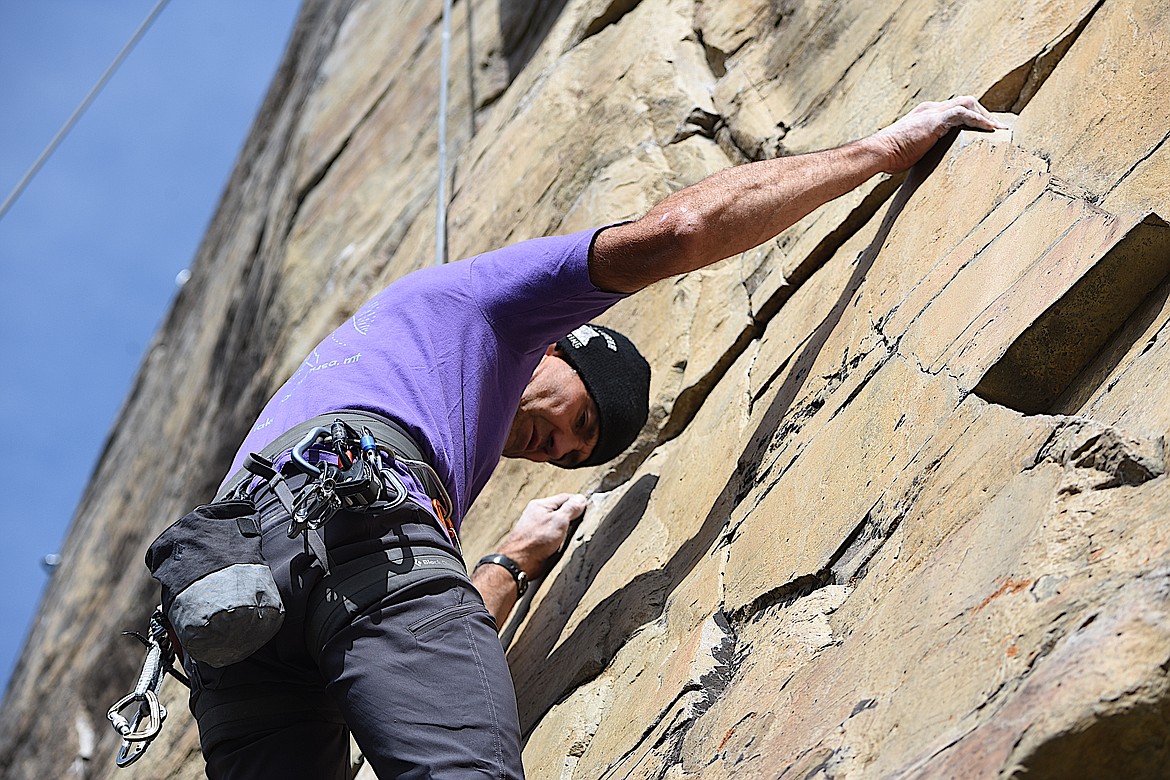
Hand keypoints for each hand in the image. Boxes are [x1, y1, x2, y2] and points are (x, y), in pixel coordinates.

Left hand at [498, 493, 586, 577]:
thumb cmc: (535, 540)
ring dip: (568, 532)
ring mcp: (539, 529)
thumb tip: (581, 499)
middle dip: (574, 519)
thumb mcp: (559, 520)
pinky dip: (562, 541)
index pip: (565, 498)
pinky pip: (556, 538)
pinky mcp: (540, 542)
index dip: (578, 503)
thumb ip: (571, 508)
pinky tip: (565, 545)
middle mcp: (539, 515)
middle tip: (582, 525)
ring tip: (573, 537)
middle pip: (563, 512)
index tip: (589, 511)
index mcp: (542, 505)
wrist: (520, 563)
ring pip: (560, 526)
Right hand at [869, 96, 1003, 173]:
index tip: (983, 130)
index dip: (971, 118)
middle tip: (996, 129)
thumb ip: (922, 150)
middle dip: (983, 114)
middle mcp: (931, 108)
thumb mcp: (910, 150)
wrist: (878, 152)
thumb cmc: (888, 156)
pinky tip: (990, 129)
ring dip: (985, 115)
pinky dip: (979, 120)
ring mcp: (933, 112)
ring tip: (998, 130)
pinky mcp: (935, 120)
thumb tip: (929, 166)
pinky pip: (964, 114)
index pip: (954, 109)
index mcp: (925, 114)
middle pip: (966, 102)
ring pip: (968, 103)